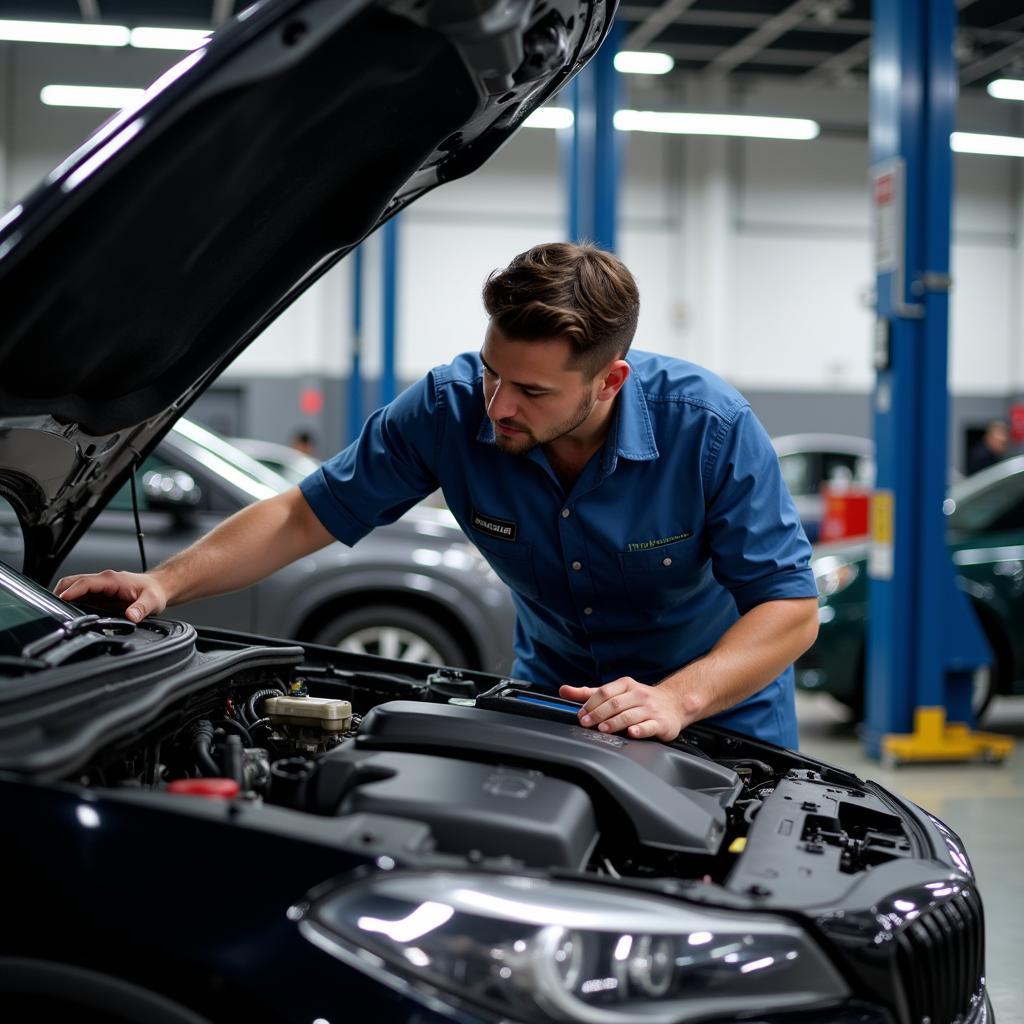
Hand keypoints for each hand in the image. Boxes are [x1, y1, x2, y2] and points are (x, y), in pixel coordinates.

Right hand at [54, 570, 168, 622]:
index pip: (86, 582)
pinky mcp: (98, 595)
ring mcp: (99, 588)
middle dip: (60, 592)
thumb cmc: (154, 592)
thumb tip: (131, 616)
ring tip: (56, 612)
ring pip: (73, 588)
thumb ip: (141, 609)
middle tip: (52, 609)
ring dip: (63, 598)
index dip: (72, 590)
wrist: (158, 588)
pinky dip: (70, 603)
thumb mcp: (152, 601)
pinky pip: (79, 596)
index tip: (61, 599)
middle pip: (73, 582)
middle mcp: (103, 581)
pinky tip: (68, 613)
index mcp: (112, 580)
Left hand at [559, 677, 685, 740]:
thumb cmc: (640, 699)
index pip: (604, 692)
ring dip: (615, 722)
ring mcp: (650, 708)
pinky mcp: (661, 723)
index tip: (580, 715)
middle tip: (586, 723)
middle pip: (615, 703)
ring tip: (602, 729)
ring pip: (630, 715)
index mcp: (626, 685)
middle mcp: (638, 695)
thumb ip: (589, 693)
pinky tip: (632, 733)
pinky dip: (640, 729)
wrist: (674, 703)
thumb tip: (563, 690)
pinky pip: (650, 725)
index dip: (590, 704)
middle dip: (598, 714)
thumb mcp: (615, 692)